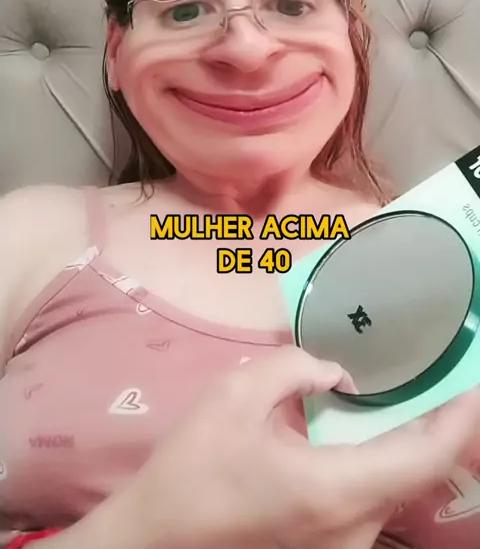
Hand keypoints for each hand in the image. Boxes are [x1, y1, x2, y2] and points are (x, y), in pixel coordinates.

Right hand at [129, 346, 479, 548]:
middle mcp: (354, 528)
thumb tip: (337, 375)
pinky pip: (375, 500)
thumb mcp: (233, 396)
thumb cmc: (193, 467)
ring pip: (399, 490)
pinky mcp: (330, 547)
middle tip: (446, 375)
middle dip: (440, 424)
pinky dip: (387, 461)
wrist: (157, 537)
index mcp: (335, 490)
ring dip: (414, 442)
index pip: (425, 456)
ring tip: (417, 393)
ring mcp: (345, 546)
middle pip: (419, 474)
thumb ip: (294, 368)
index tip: (470, 379)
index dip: (459, 416)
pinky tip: (375, 428)